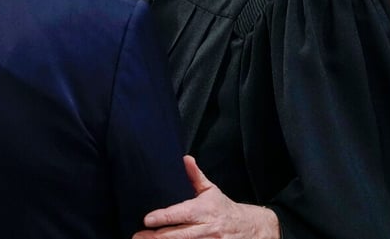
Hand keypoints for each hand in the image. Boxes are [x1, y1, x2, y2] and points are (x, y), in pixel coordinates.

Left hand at [133, 156, 280, 238]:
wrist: (252, 228)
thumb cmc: (224, 208)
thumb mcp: (211, 190)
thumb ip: (195, 176)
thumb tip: (185, 158)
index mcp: (204, 210)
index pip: (180, 214)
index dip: (163, 217)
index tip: (147, 219)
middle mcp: (206, 228)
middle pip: (178, 235)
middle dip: (156, 237)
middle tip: (137, 236)